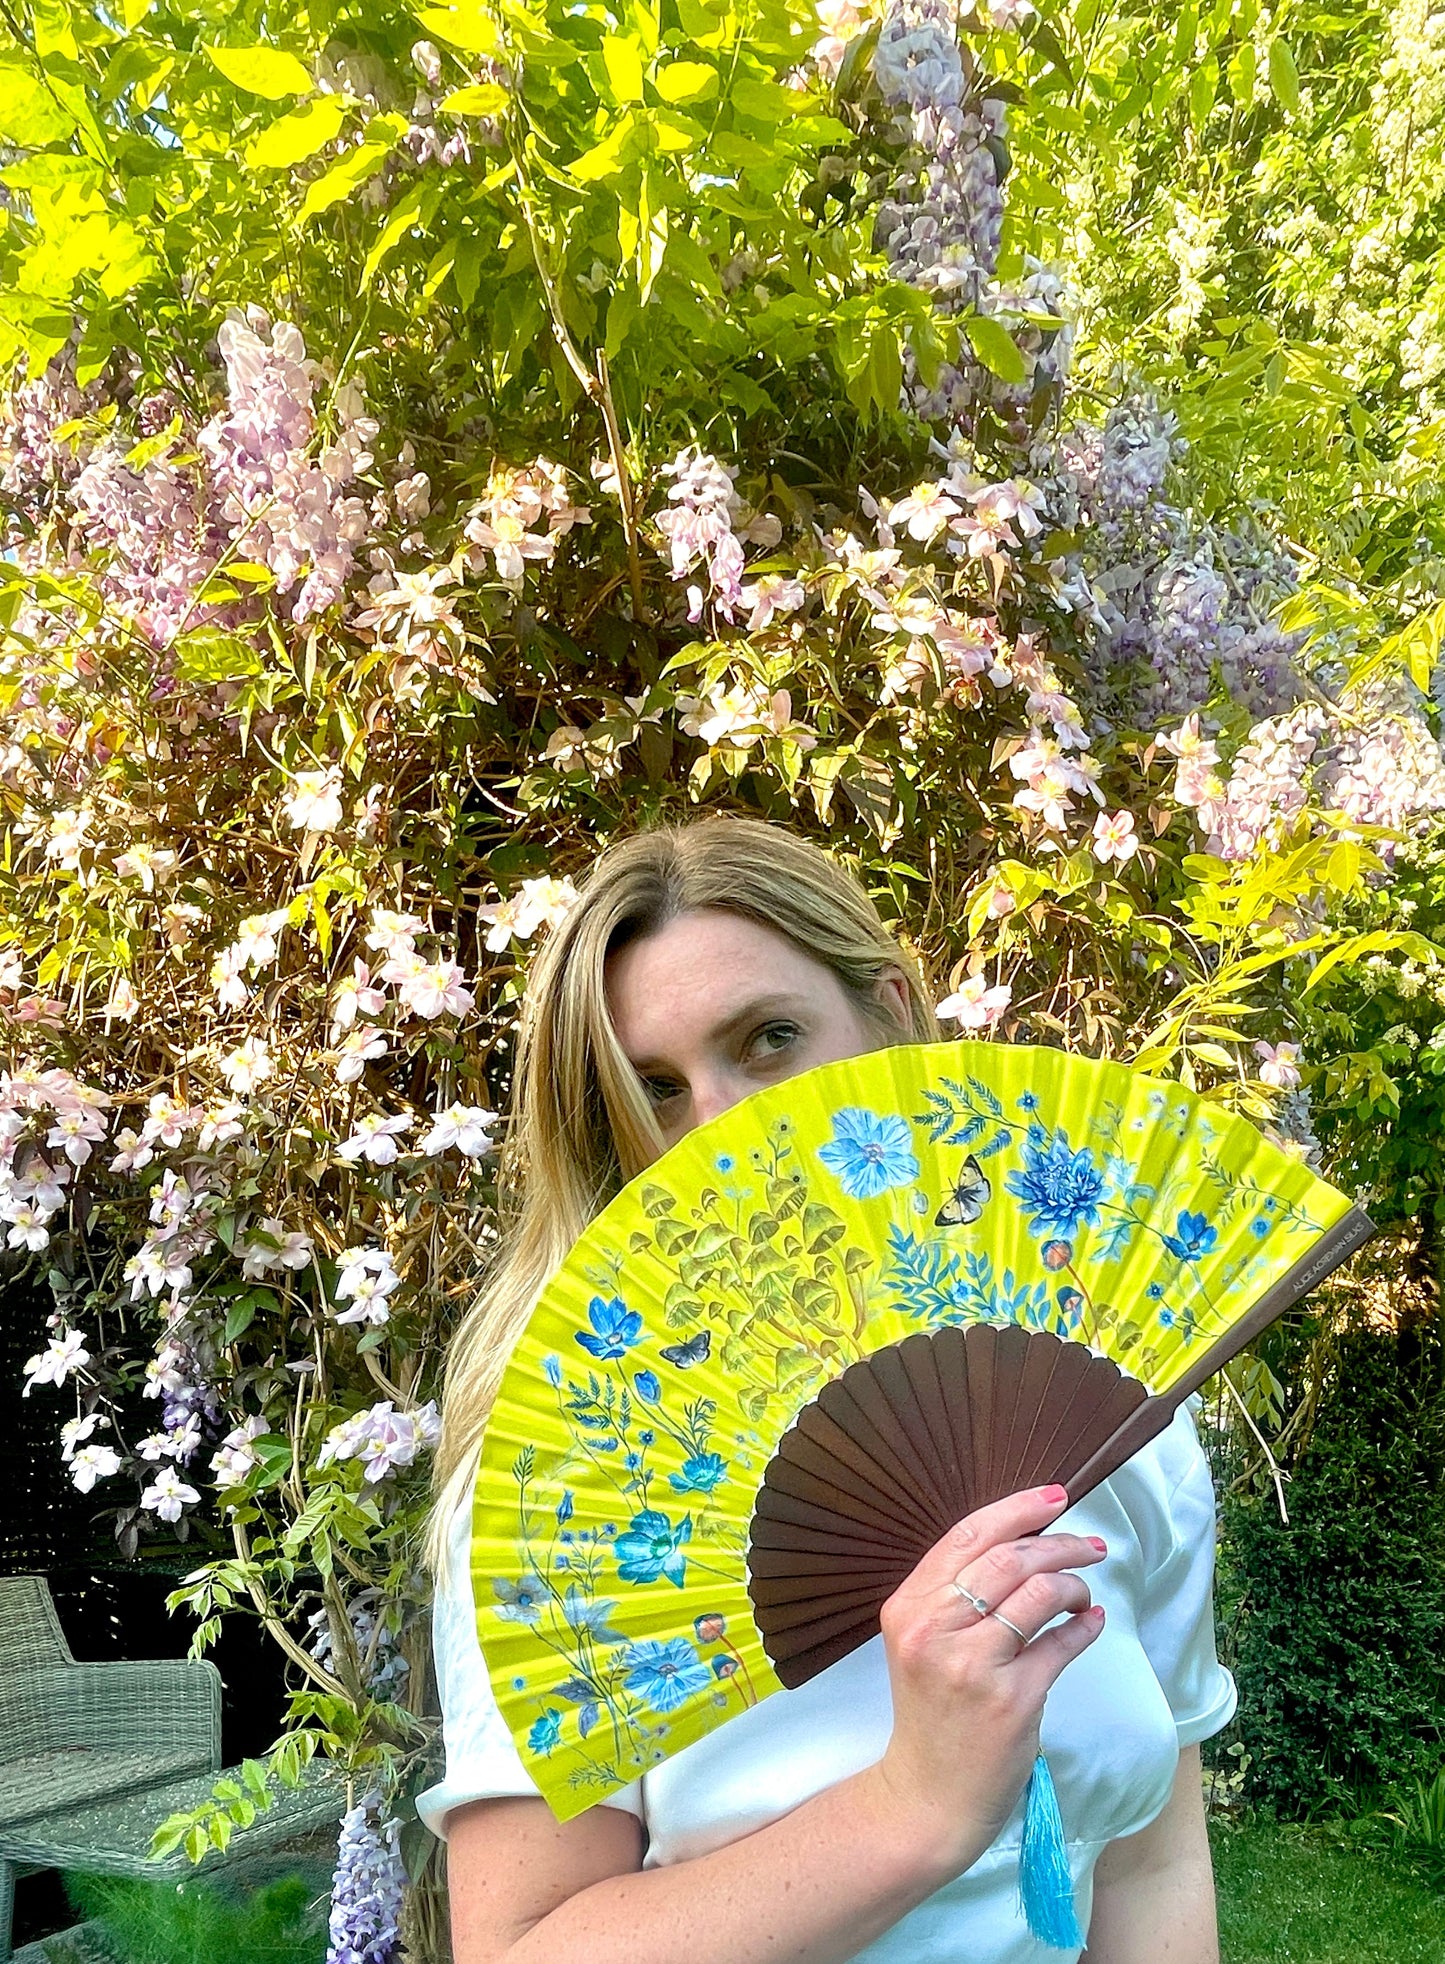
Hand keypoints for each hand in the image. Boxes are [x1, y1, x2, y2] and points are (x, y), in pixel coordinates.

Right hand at [869, 1484, 1105, 1878]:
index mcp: (907, 1608)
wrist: (927, 1795)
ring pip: (1039, 1593)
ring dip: (1074, 1583)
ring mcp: (972, 1666)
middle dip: (1059, 1543)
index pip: (967, 1536)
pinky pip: (1061, 1643)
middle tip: (1089, 1545)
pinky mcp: (1011, 1700)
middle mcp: (934, 1630)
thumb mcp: (921, 1643)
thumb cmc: (931, 1712)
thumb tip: (1024, 1541)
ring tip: (1083, 1592)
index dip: (1017, 1508)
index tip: (1056, 1496)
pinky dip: (1085, 1626)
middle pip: (1009, 1559)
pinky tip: (1092, 1620)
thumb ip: (954, 1595)